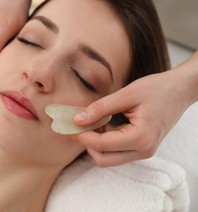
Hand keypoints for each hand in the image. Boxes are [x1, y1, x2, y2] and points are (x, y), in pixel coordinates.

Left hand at [71, 69, 192, 166]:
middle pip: (103, 159)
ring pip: (109, 158)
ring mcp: (144, 151)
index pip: (101, 145)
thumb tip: (76, 119)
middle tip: (76, 124)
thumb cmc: (157, 89)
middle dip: (86, 143)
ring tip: (90, 121)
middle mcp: (143, 150)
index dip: (81, 135)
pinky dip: (104, 142)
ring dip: (95, 143)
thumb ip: (100, 108)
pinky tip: (100, 124)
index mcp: (141, 138)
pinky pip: (116, 152)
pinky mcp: (142, 148)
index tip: (68, 124)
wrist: (180, 90)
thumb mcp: (126, 94)